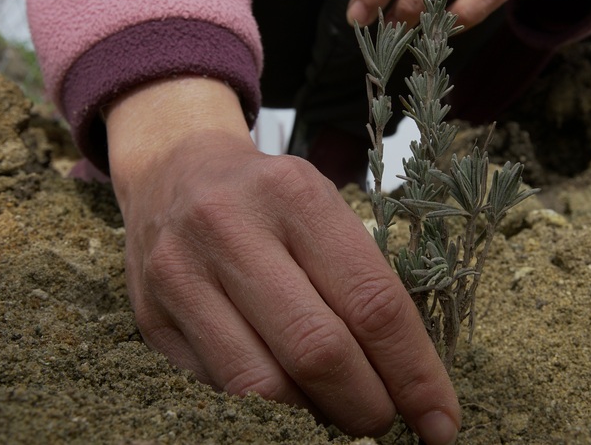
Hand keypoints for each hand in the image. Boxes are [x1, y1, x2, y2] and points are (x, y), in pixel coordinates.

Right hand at [105, 77, 460, 443]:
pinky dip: (266, 410)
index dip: (413, 373)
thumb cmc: (269, 199)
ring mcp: (181, 273)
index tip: (440, 420)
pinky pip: (220, 389)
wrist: (173, 171)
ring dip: (314, 420)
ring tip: (338, 415)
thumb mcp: (322, 210)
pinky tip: (289, 402)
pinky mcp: (150, 317)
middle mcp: (231, 228)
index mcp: (296, 195)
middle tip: (387, 424)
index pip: (372, 302)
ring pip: (261, 385)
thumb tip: (407, 383)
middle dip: (366, 406)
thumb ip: (361, 282)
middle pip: (318, 349)